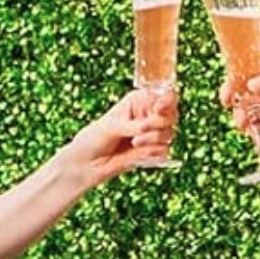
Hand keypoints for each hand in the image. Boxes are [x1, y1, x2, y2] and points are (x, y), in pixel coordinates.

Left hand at [59, 89, 177, 187]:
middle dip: (159, 123)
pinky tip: (139, 153)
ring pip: (169, 133)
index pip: (163, 94)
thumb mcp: (112, 126)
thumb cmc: (94, 138)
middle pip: (171, 114)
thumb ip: (135, 126)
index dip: (166, 100)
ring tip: (135, 143)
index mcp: (139, 101)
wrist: (87, 164)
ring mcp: (151, 133)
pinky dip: (153, 152)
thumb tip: (151, 127)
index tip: (158, 109)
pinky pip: (165, 150)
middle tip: (143, 129)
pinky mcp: (152, 150)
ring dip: (153, 139)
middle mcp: (148, 115)